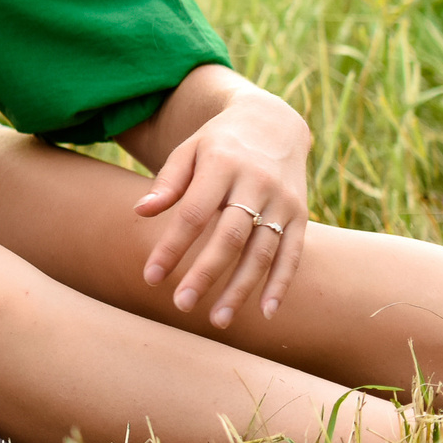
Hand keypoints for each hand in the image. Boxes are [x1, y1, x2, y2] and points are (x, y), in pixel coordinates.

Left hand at [132, 87, 312, 326]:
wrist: (274, 123)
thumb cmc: (219, 142)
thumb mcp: (189, 150)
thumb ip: (168, 182)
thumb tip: (140, 211)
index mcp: (221, 165)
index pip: (193, 214)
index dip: (172, 247)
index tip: (151, 276)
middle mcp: (256, 183)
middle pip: (229, 237)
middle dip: (205, 274)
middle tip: (181, 305)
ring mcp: (282, 201)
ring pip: (262, 251)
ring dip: (242, 288)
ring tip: (218, 320)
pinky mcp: (301, 214)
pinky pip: (293, 254)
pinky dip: (281, 284)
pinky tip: (265, 312)